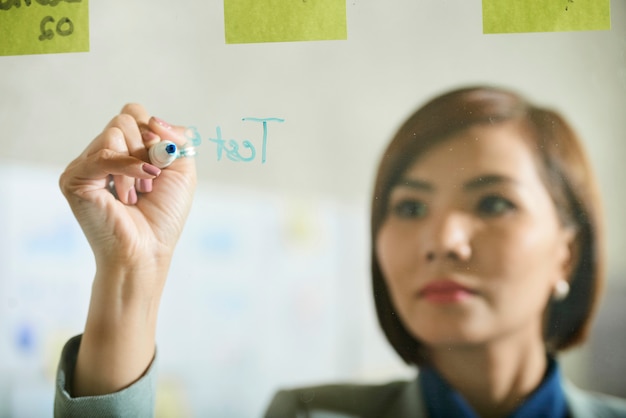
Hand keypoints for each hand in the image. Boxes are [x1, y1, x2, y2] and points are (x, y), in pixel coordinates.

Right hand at [59, 104, 196, 395]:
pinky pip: (104, 154)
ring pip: (116, 131)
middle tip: (149, 183)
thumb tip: (154, 119)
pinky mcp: (75, 178)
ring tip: (138, 193)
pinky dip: (129, 166)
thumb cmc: (163, 217)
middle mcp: (101, 154)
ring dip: (138, 164)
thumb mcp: (182, 172)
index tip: (163, 163)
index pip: (134, 114)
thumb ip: (177, 140)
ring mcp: (86, 165)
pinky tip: (139, 185)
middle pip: (126, 119)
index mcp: (123, 150)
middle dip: (148, 149)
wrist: (147, 251)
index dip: (155, 132)